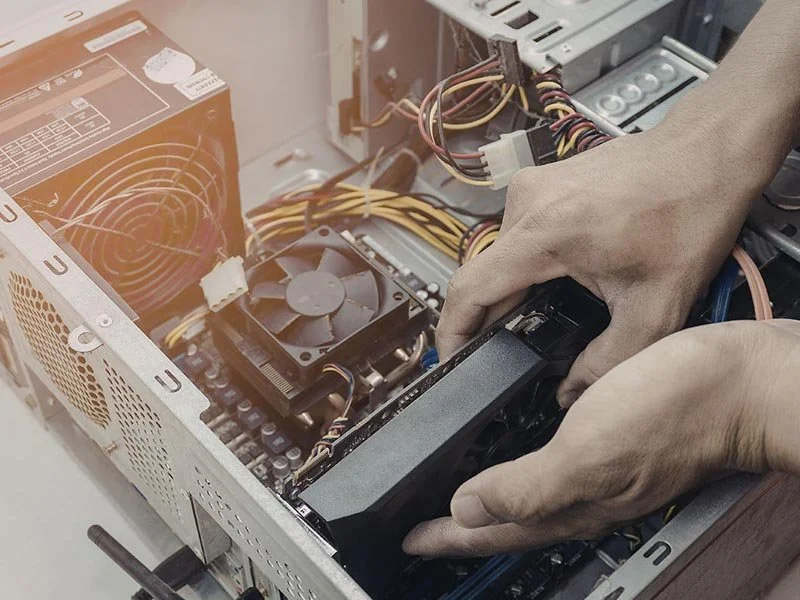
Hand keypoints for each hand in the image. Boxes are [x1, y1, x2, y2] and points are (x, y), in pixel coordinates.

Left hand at [403, 320, 799, 556]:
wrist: (740, 380)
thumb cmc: (678, 412)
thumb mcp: (589, 450)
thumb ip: (528, 485)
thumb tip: (467, 507)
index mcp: (574, 499)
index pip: (495, 529)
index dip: (448, 536)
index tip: (411, 538)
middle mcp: (584, 489)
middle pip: (508, 517)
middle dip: (464, 524)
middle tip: (430, 524)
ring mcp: (599, 465)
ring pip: (529, 491)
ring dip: (491, 494)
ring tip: (463, 493)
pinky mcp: (611, 435)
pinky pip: (551, 460)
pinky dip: (522, 460)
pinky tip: (521, 447)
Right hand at [436, 112, 777, 405]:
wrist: (705, 153)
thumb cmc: (689, 209)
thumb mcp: (656, 305)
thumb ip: (610, 360)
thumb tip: (572, 391)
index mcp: (544, 233)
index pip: (469, 289)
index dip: (452, 331)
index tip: (450, 358)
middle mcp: (527, 203)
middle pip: (481, 274)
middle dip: (489, 317)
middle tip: (508, 350)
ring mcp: (531, 188)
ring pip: (499, 255)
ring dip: (511, 289)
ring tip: (541, 315)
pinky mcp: (540, 183)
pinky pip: (516, 233)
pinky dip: (526, 263)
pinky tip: (558, 279)